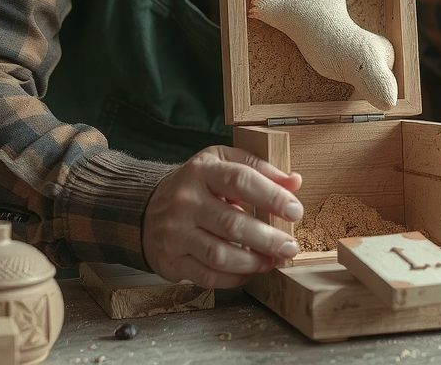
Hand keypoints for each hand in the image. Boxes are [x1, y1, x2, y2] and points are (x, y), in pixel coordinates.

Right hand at [142, 145, 303, 287]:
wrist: (145, 208)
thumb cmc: (196, 185)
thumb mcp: (223, 162)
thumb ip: (259, 168)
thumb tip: (294, 182)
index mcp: (202, 171)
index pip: (240, 180)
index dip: (272, 196)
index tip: (295, 211)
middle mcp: (185, 201)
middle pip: (233, 223)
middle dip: (268, 239)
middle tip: (290, 247)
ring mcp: (175, 233)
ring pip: (220, 255)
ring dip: (253, 262)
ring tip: (273, 261)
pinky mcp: (170, 259)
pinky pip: (207, 276)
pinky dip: (234, 278)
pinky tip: (250, 271)